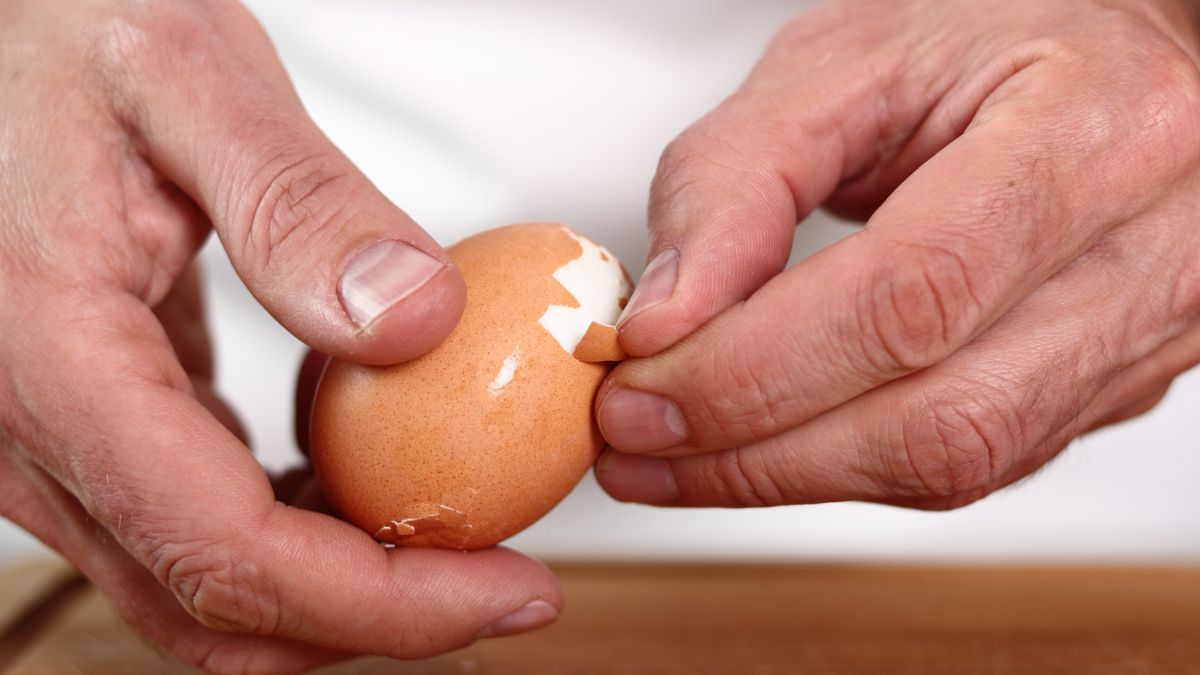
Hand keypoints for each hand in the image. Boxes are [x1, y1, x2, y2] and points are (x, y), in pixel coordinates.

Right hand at [0, 1, 557, 671]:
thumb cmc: (49, 28)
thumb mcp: (186, 76)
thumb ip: (296, 203)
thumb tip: (417, 320)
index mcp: (46, 358)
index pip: (229, 552)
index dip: (384, 604)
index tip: (508, 590)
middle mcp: (23, 428)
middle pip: (215, 604)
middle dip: (376, 621)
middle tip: (506, 583)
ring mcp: (43, 437)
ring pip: (199, 580)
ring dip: (338, 586)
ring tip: (458, 532)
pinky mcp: (78, 419)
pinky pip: (190, 517)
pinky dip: (294, 529)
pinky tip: (369, 476)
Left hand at [596, 0, 1199, 509]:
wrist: (1104, 54)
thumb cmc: (992, 34)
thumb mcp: (843, 62)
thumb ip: (735, 180)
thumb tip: (663, 321)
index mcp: (1091, 130)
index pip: (911, 294)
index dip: (755, 367)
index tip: (638, 381)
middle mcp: (1143, 248)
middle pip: (941, 414)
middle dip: (756, 450)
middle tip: (635, 436)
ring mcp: (1139, 332)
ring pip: (958, 463)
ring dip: (786, 478)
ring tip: (669, 457)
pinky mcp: (1106, 385)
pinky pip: (968, 464)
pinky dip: (841, 467)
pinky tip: (758, 448)